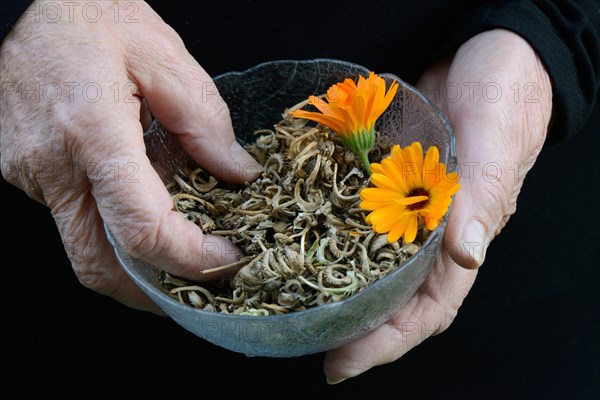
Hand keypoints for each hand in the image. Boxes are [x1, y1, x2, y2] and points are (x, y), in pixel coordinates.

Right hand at [0, 1, 260, 313]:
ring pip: (86, 249)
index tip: (227, 257)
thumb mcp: (164, 56)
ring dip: (138, 263)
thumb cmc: (90, 15)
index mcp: (93, 131)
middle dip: (157, 290)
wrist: (22, 1)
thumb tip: (238, 173)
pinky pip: (75, 218)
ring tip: (183, 246)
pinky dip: (115, 226)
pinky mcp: (27, 173)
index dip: (191, 258)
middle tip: (204, 284)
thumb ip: (205, 122)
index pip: (141, 229)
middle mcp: (54, 166)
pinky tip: (145, 199)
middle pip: (101, 266)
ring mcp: (32, 175)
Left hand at [324, 29, 552, 381]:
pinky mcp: (388, 183)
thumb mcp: (494, 146)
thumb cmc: (503, 99)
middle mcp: (432, 233)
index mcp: (463, 237)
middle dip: (356, 327)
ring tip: (299, 307)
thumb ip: (480, 201)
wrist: (486, 58)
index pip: (427, 308)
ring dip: (342, 289)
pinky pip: (359, 219)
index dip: (387, 342)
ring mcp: (407, 209)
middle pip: (394, 297)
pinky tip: (304, 241)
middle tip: (309, 343)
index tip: (343, 364)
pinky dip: (334, 235)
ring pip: (373, 262)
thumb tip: (466, 259)